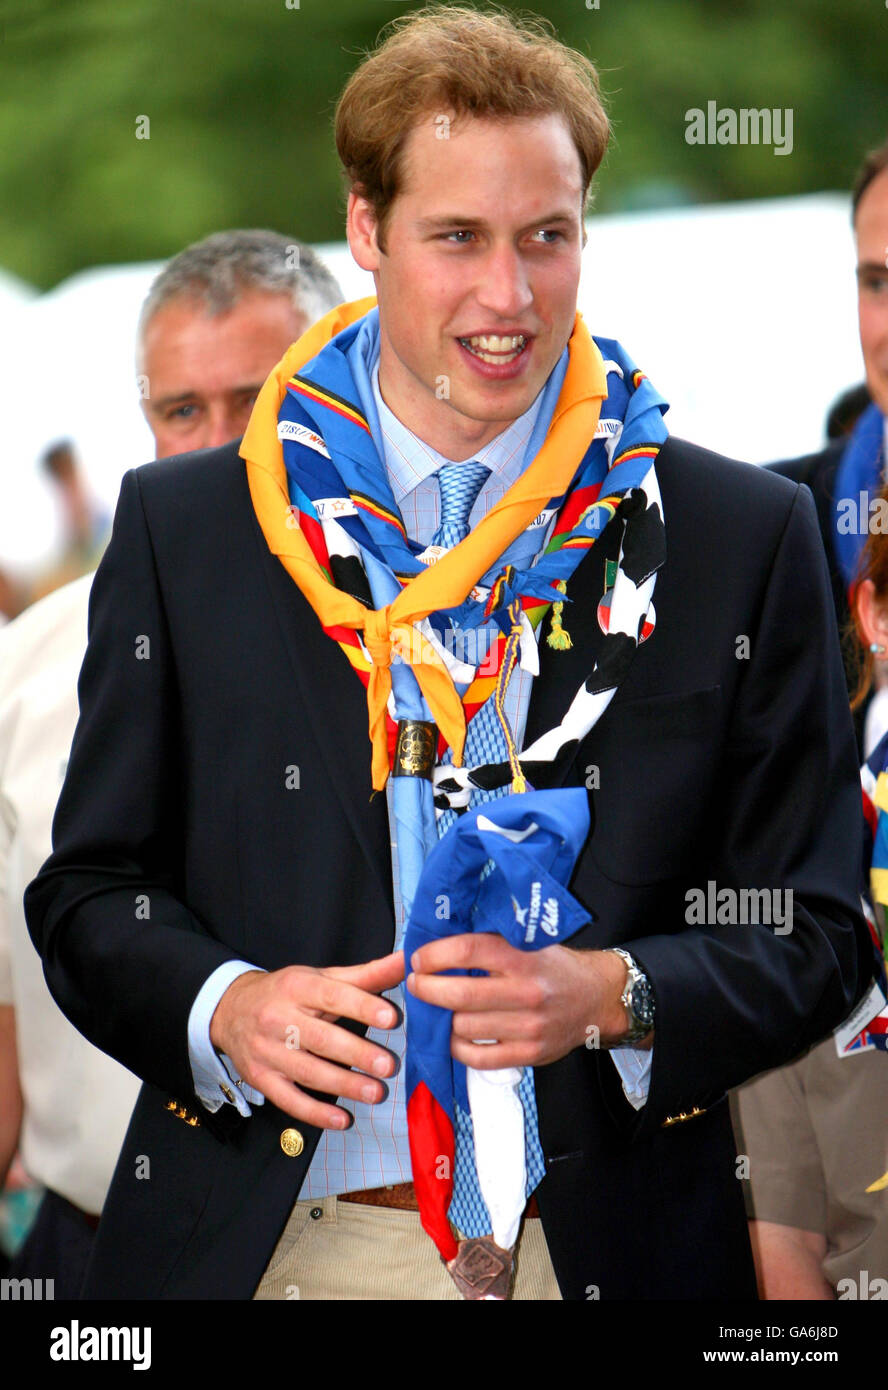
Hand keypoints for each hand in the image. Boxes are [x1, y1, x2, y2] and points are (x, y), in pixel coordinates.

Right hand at [209, 951, 403, 1128]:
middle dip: (357, 1053)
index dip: (362, 1007)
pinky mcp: (260, 1078)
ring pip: (307, 1071)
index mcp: (297, 987)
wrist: (230, 1009)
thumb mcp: (321, 977)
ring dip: (343, 1085)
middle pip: (321, 1038)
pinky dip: (315, 1113)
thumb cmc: (286, 992)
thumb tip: (406, 961)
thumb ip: (366, 974)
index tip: (390, 1018)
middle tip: (388, 1065)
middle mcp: (278, 1018)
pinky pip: (288, 1099)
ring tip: (375, 1092)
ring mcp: (267, 1051)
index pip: (332, 996)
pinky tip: (341, 1119)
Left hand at [407, 934, 636, 1069]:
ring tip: (435, 1009)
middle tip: (416, 983)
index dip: (434, 954)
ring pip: (463, 1027)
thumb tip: (436, 942)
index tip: (419, 958)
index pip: (467, 951)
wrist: (597, 998)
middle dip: (426, 988)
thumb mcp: (528, 942)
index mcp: (524, 957)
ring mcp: (529, 1026)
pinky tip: (454, 1034)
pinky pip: (478, 1058)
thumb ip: (490, 942)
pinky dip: (457, 1047)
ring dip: (440, 1019)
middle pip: (459, 993)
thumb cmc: (554, 966)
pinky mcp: (529, 1054)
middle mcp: (527, 991)